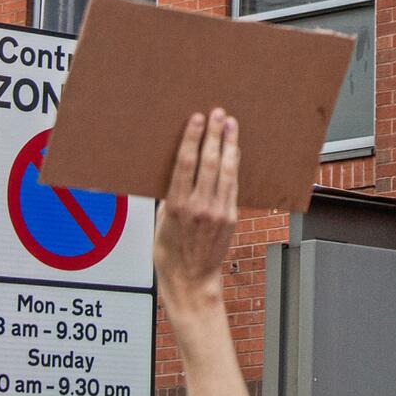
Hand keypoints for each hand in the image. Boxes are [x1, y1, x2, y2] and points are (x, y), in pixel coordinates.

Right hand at [154, 110, 238, 307]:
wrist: (191, 280)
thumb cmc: (170, 253)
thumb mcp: (160, 223)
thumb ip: (171, 197)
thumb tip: (178, 172)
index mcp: (176, 206)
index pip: (186, 164)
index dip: (193, 138)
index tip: (197, 119)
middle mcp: (199, 207)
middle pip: (209, 162)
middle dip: (214, 135)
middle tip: (218, 114)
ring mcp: (218, 212)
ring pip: (226, 170)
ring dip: (229, 144)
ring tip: (231, 125)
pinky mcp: (231, 217)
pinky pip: (233, 185)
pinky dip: (234, 165)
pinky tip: (234, 151)